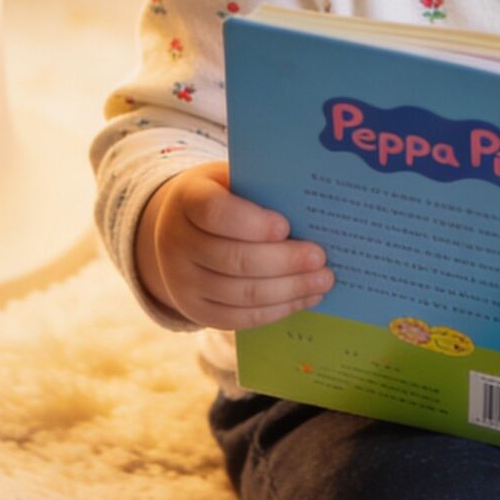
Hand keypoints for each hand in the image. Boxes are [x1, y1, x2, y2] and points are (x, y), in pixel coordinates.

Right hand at [137, 161, 333, 329]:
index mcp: (187, 200)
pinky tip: (304, 298)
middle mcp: (176, 243)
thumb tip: (313, 212)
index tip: (286, 226)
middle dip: (283, 261)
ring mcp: (183, 283)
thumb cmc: (225, 198)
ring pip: (241, 294)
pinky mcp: (197, 311)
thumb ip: (263, 191)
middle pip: (233, 259)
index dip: (251, 222)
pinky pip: (240, 318)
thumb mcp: (234, 181)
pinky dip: (278, 310)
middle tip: (320, 258)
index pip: (215, 212)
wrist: (182, 230)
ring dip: (289, 290)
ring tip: (323, 280)